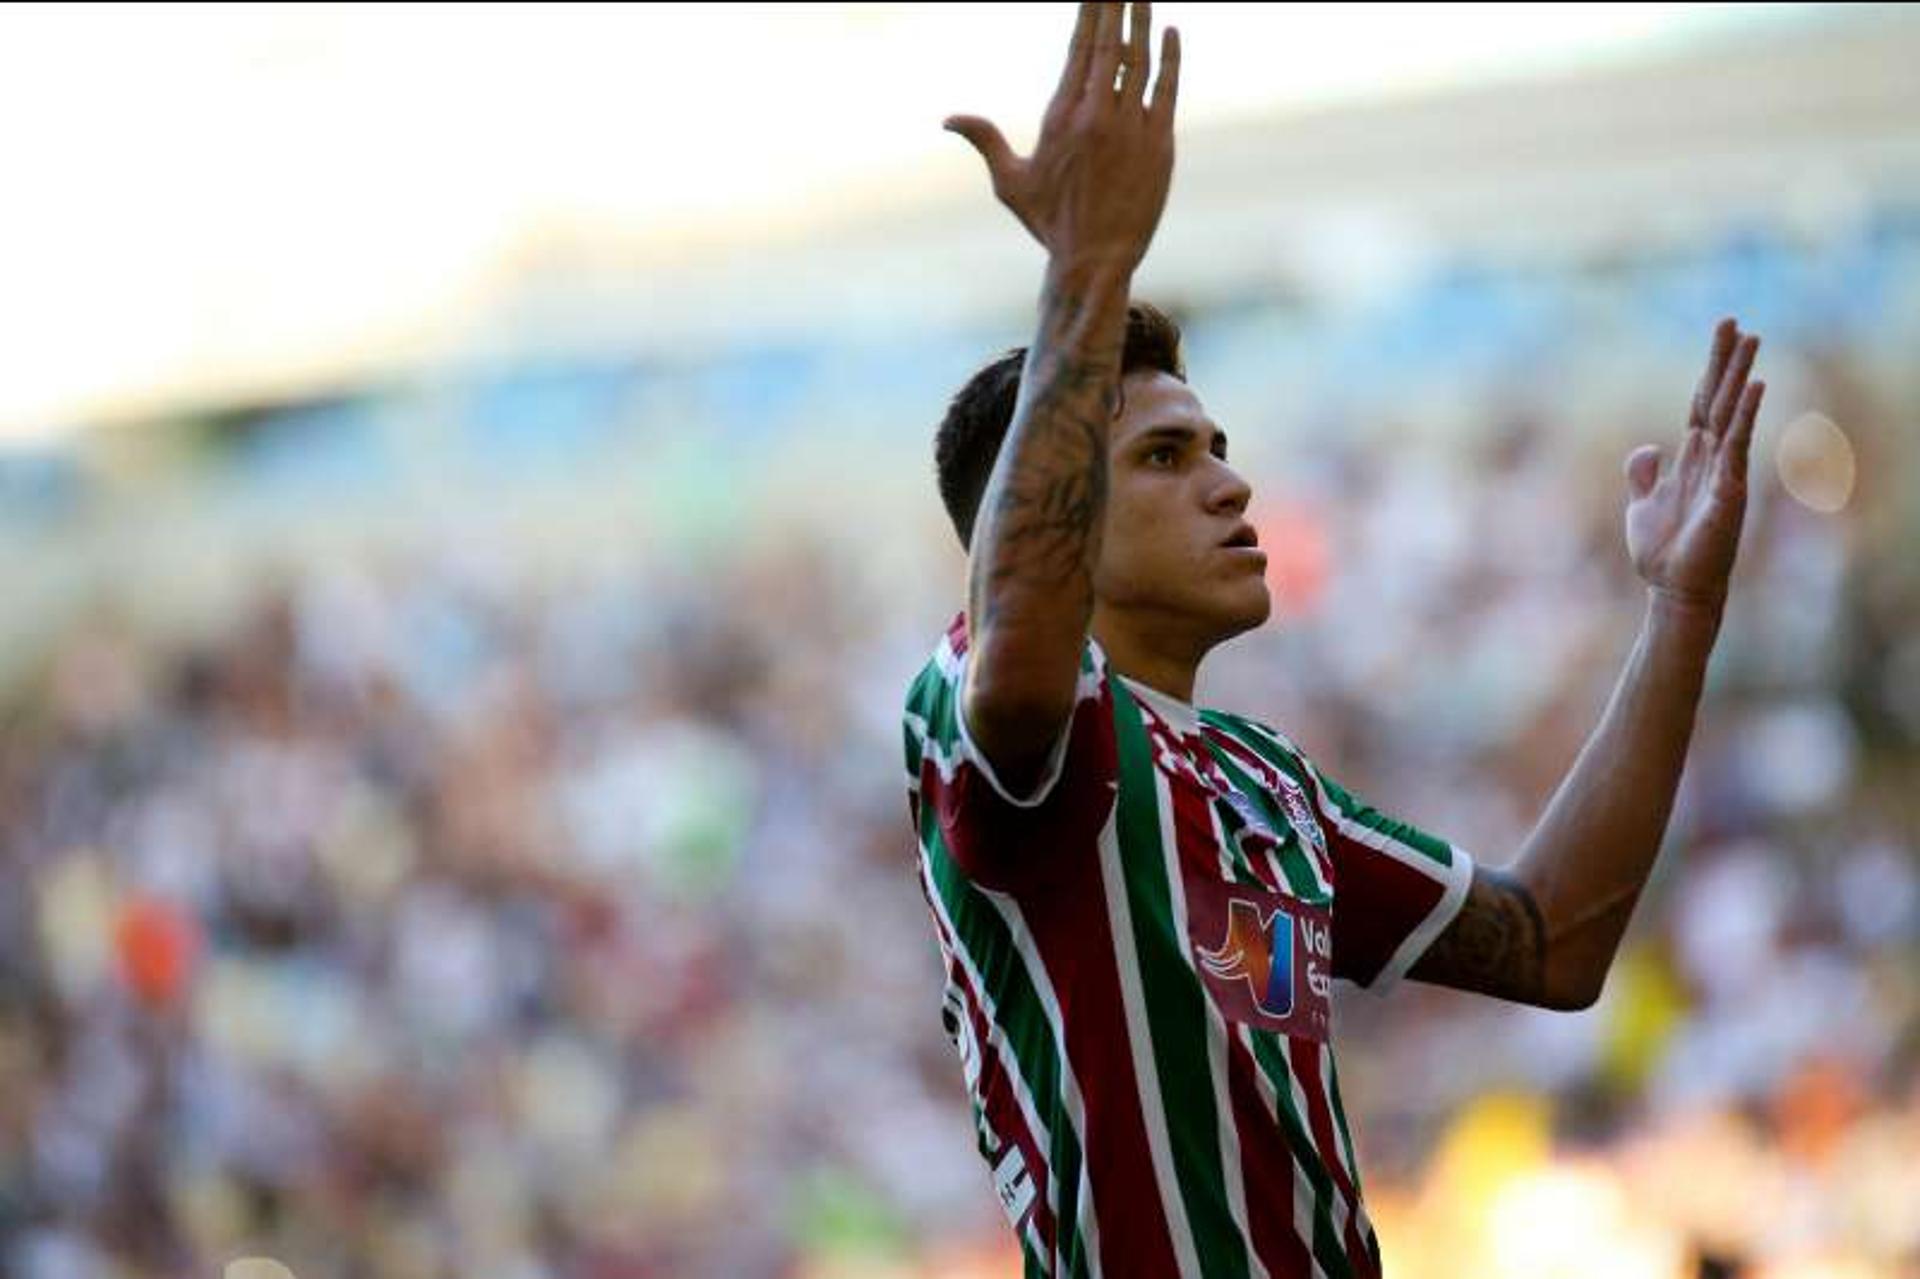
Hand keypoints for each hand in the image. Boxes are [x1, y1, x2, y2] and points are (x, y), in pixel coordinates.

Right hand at [944, 1, 1179, 271]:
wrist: (1096, 259)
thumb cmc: (1050, 224)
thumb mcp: (1010, 183)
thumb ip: (985, 141)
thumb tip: (948, 119)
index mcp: (1061, 118)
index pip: (1079, 51)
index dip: (1089, 14)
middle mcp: (1098, 116)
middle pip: (1109, 45)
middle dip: (1114, 6)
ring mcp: (1132, 128)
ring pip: (1140, 61)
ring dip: (1142, 22)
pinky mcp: (1160, 143)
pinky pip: (1167, 89)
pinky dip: (1170, 58)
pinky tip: (1170, 32)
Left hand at [1623, 318, 1765, 611]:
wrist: (1673, 589)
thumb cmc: (1663, 552)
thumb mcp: (1641, 505)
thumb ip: (1643, 474)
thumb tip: (1649, 447)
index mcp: (1692, 459)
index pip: (1701, 403)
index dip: (1709, 370)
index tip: (1722, 334)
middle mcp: (1712, 460)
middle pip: (1718, 400)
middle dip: (1726, 362)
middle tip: (1737, 322)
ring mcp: (1723, 473)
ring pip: (1732, 415)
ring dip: (1740, 377)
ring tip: (1752, 340)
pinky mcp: (1728, 491)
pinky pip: (1738, 446)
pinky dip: (1744, 417)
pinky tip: (1754, 388)